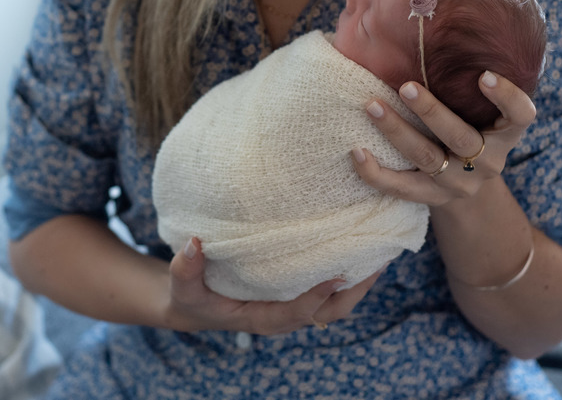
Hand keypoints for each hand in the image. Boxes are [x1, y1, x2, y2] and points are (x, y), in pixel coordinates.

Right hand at [164, 237, 382, 334]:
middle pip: (331, 312)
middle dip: (356, 290)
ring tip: (380, 251)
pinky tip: (358, 248)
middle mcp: (284, 316)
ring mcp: (293, 307)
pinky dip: (348, 275)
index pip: (297, 312)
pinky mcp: (296, 295)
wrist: (194, 306)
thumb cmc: (191, 297)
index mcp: (262, 319)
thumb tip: (194, 243)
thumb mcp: (182, 287)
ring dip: (359, 282)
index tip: (337, 276)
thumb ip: (185, 269)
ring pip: (337, 303)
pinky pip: (330, 291)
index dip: (318, 297)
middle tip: (377, 260)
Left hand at [352, 71, 535, 206]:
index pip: (520, 116)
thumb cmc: (472, 126)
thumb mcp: (482, 107)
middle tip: (406, 86)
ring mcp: (459, 183)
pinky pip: (401, 188)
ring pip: (427, 158)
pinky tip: (357, 152)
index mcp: (506, 134)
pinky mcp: (431, 199)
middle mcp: (488, 161)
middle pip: (460, 136)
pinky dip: (376, 172)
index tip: (485, 75)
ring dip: (397, 131)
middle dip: (431, 111)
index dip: (507, 98)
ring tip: (371, 106)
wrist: (468, 185)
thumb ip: (470, 74)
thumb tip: (435, 6)